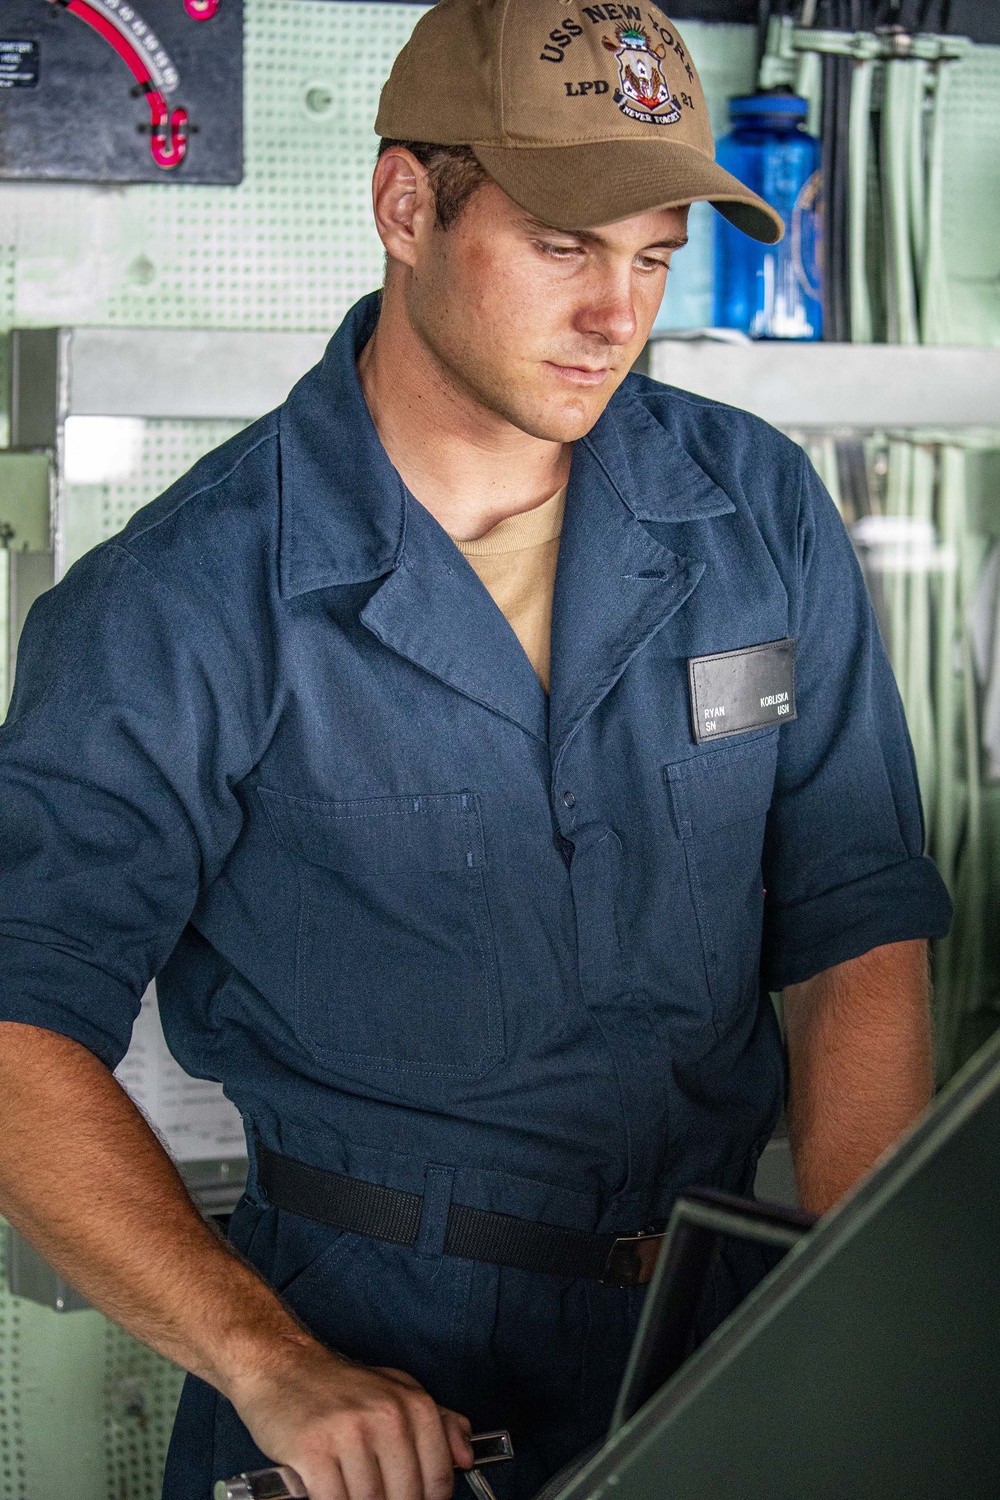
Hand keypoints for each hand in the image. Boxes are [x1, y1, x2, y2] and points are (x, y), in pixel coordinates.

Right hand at [228, 1336, 474, 1499]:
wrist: (281, 1364)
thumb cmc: (339, 1387)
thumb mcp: (397, 1391)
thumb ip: (439, 1422)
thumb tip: (466, 1458)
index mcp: (413, 1405)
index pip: (436, 1480)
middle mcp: (387, 1416)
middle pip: (404, 1497)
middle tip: (377, 1492)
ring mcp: (349, 1433)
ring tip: (350, 1488)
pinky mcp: (313, 1451)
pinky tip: (328, 1492)